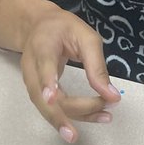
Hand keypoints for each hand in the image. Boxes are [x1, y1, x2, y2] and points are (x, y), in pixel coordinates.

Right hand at [19, 5, 121, 143]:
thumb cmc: (63, 29)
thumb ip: (97, 66)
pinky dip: (76, 115)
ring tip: (105, 117)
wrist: (38, 27)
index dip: (47, 82)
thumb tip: (111, 95)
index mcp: (42, 46)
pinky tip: (96, 115)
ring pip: (47, 108)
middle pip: (42, 97)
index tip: (51, 98)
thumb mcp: (86, 37)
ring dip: (76, 117)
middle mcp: (32, 67)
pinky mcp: (37, 93)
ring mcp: (32, 82)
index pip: (43, 66)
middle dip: (67, 113)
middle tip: (99, 114)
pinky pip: (53, 109)